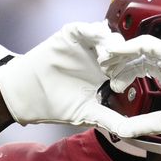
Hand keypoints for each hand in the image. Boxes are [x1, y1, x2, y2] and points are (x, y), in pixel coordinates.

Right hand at [0, 21, 127, 130]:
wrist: (28, 95)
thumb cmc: (56, 104)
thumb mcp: (87, 113)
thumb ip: (110, 119)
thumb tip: (132, 133)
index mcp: (107, 75)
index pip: (127, 68)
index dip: (130, 73)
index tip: (124, 83)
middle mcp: (99, 58)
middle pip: (121, 49)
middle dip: (123, 56)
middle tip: (116, 68)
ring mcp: (87, 45)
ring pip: (108, 36)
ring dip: (111, 44)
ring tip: (105, 57)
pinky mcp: (72, 35)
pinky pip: (87, 28)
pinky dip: (94, 31)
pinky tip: (97, 38)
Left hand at [98, 35, 160, 141]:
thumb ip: (145, 123)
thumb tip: (122, 130)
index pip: (145, 67)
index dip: (127, 71)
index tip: (112, 83)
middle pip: (139, 56)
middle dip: (119, 62)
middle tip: (105, 73)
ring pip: (140, 46)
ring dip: (120, 53)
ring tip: (105, 63)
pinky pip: (148, 45)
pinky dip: (130, 47)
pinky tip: (116, 53)